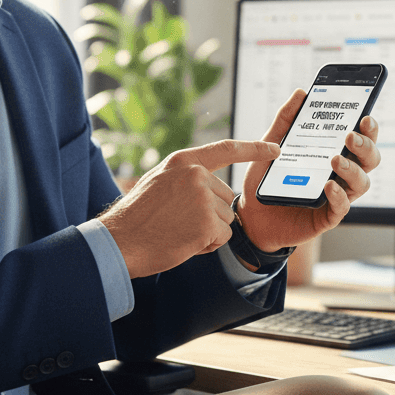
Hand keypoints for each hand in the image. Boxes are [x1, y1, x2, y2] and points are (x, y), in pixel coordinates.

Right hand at [100, 140, 279, 277]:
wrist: (119, 241)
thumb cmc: (138, 216)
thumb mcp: (160, 181)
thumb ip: (187, 177)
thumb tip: (214, 183)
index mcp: (185, 161)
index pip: (227, 149)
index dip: (254, 149)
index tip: (275, 149)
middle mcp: (196, 175)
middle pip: (225, 197)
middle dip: (210, 214)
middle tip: (179, 221)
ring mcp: (202, 198)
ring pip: (226, 218)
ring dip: (209, 230)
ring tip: (179, 230)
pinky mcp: (206, 223)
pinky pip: (222, 237)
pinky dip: (207, 245)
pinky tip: (185, 242)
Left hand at [235, 89, 381, 252]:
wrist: (251, 214)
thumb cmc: (267, 178)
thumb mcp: (272, 144)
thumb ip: (286, 119)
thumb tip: (301, 92)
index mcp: (334, 152)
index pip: (361, 138)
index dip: (369, 128)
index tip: (365, 116)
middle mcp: (341, 173)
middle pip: (369, 159)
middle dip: (365, 145)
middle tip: (350, 136)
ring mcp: (336, 195)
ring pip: (361, 182)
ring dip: (352, 169)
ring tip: (335, 159)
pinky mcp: (327, 216)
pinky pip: (342, 207)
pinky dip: (338, 195)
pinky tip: (329, 185)